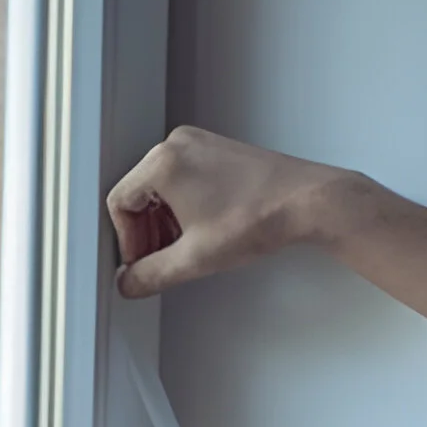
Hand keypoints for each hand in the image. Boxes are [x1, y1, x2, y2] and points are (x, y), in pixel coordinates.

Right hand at [108, 128, 357, 297]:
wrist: (307, 201)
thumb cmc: (259, 218)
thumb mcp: (195, 258)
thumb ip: (152, 274)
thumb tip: (129, 282)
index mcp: (162, 163)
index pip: (120, 203)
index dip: (127, 241)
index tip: (141, 263)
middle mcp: (177, 145)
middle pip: (139, 193)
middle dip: (145, 233)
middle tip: (159, 261)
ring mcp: (198, 144)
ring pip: (161, 186)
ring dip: (164, 221)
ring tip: (182, 250)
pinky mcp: (216, 150)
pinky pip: (183, 177)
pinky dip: (183, 205)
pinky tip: (201, 231)